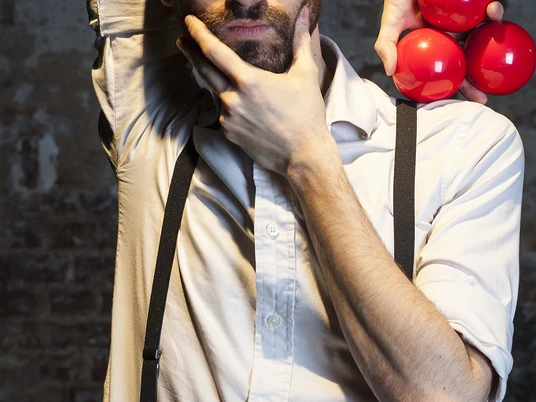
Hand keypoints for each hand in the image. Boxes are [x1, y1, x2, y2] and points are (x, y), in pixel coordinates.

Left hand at [177, 7, 335, 176]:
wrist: (303, 154)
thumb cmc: (306, 114)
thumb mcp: (305, 74)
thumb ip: (301, 41)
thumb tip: (305, 15)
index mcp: (248, 80)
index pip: (214, 51)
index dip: (198, 34)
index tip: (188, 22)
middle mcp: (233, 99)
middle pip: (204, 71)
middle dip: (191, 53)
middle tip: (182, 41)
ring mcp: (228, 119)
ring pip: (218, 95)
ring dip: (219, 85)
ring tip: (229, 80)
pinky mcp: (229, 135)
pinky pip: (224, 115)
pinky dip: (230, 107)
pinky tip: (246, 110)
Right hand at [374, 0, 503, 103]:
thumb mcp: (390, 22)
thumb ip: (387, 46)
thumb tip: (389, 72)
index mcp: (435, 47)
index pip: (443, 73)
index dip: (450, 89)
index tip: (452, 104)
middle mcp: (451, 38)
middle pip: (466, 65)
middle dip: (477, 83)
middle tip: (483, 98)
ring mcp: (464, 23)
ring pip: (483, 38)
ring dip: (495, 38)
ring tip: (495, 38)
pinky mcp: (474, 8)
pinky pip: (487, 12)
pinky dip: (493, 12)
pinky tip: (492, 12)